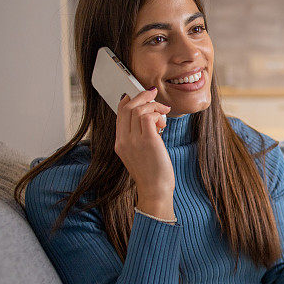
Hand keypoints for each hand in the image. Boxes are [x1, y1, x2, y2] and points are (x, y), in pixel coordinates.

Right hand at [114, 88, 174, 209]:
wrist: (155, 190)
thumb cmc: (152, 173)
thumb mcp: (140, 154)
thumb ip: (140, 137)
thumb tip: (150, 120)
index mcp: (120, 143)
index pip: (120, 113)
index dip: (129, 100)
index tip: (141, 94)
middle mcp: (124, 140)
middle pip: (127, 107)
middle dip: (142, 96)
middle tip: (154, 94)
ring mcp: (134, 141)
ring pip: (138, 110)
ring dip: (154, 106)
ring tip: (163, 114)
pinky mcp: (148, 141)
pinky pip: (148, 117)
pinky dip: (157, 114)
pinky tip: (163, 123)